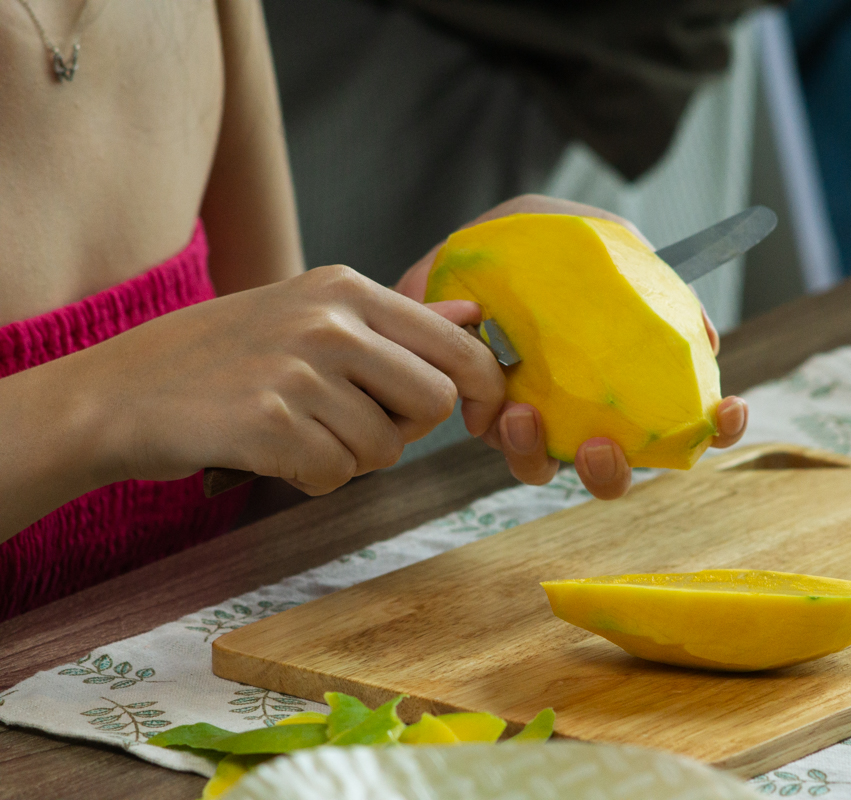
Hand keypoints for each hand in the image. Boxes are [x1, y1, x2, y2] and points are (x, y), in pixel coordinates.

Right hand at [86, 265, 504, 494]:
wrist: (116, 392)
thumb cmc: (223, 358)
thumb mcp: (310, 316)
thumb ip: (397, 323)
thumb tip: (475, 315)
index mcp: (346, 288)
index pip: (457, 345)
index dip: (484, 391)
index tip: (480, 417)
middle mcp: (329, 320)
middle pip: (435, 402)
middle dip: (406, 430)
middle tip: (353, 425)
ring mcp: (298, 370)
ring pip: (386, 448)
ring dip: (351, 458)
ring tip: (298, 432)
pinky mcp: (270, 423)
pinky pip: (337, 476)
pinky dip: (312, 479)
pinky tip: (273, 453)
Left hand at [397, 194, 748, 499]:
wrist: (483, 228)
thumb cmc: (557, 240)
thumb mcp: (609, 243)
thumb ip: (655, 282)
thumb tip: (705, 342)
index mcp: (630, 383)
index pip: (688, 421)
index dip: (718, 430)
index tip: (728, 409)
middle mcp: (584, 413)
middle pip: (610, 474)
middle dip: (609, 474)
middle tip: (599, 448)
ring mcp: (533, 417)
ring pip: (541, 468)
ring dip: (536, 455)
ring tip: (522, 417)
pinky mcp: (482, 408)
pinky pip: (490, 434)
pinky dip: (494, 427)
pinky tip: (493, 396)